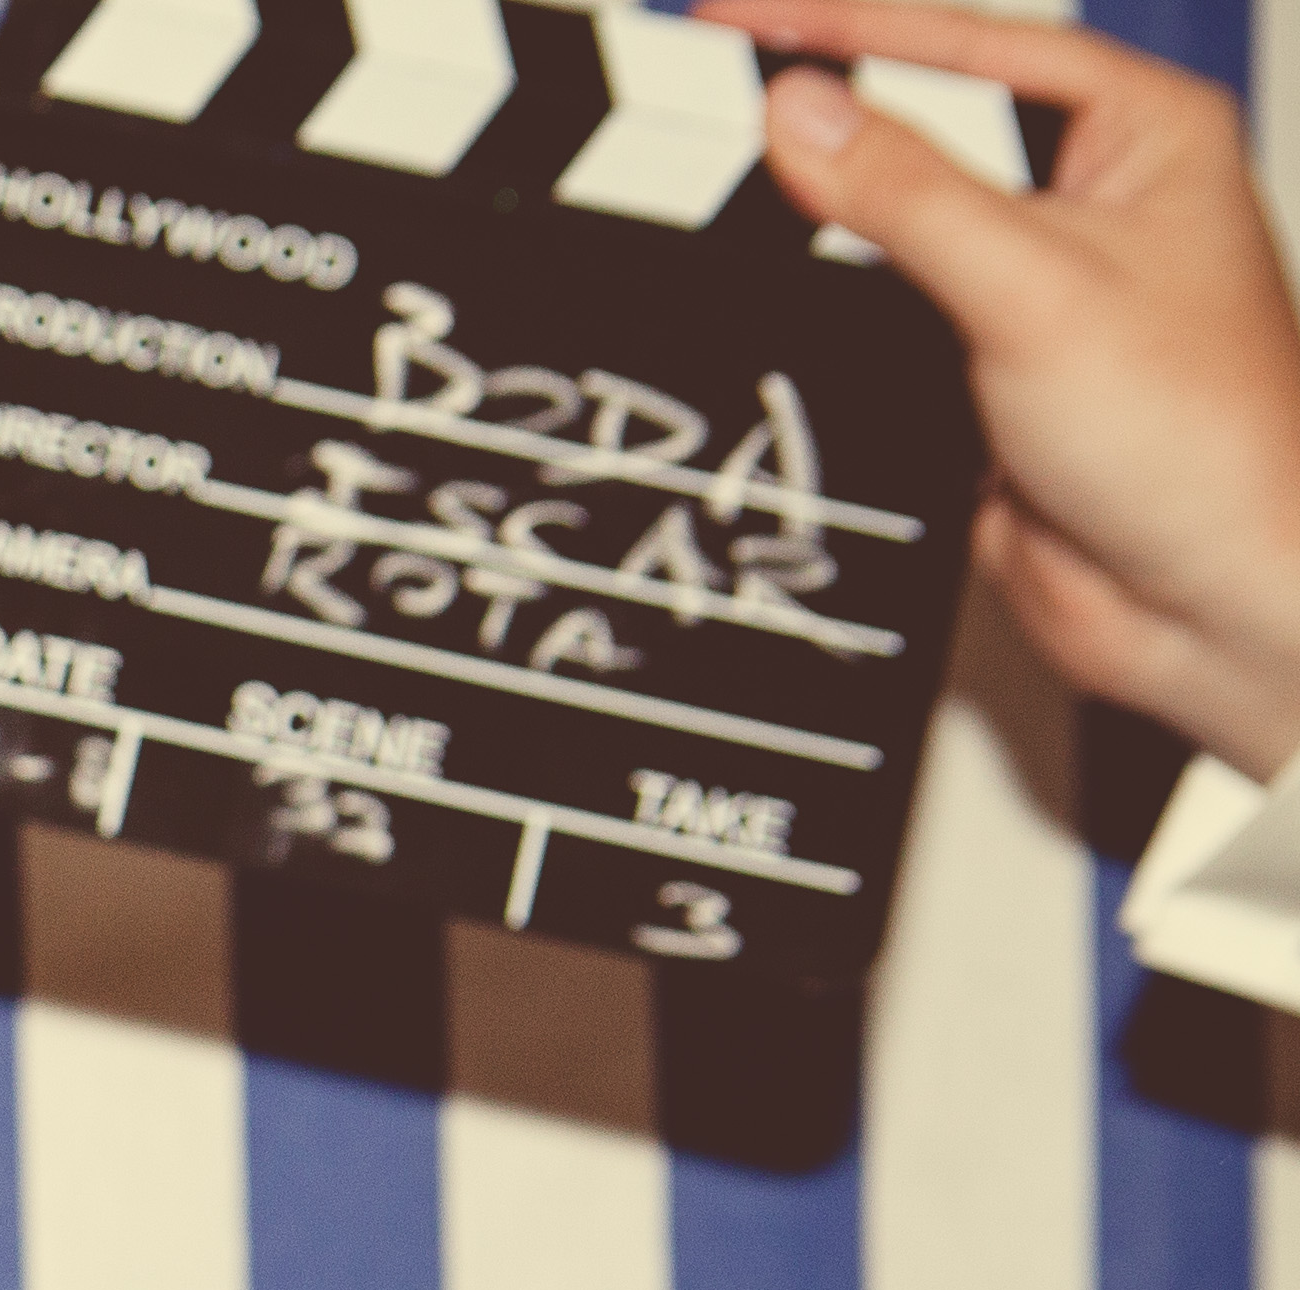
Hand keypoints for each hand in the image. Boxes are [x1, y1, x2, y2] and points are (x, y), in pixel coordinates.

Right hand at [707, 2, 1299, 775]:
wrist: (1209, 599)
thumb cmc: (1203, 440)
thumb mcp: (1034, 285)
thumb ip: (905, 192)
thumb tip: (801, 112)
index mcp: (1145, 134)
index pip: (972, 44)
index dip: (846, 26)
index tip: (738, 17)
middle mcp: (1096, 197)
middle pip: (929, 117)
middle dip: (826, 106)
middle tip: (712, 90)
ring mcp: (1036, 284)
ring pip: (896, 217)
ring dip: (818, 210)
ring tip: (717, 180)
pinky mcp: (984, 368)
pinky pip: (881, 309)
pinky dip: (821, 299)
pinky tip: (767, 286)